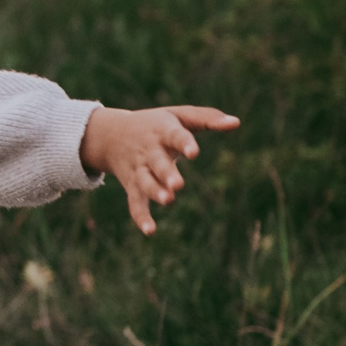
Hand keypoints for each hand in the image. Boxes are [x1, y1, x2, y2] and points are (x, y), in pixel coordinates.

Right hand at [79, 105, 238, 234]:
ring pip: (145, 182)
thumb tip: (236, 123)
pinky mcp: (133, 186)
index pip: (174, 136)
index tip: (194, 153)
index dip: (184, 144)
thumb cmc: (155, 124)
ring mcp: (139, 170)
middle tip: (178, 184)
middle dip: (166, 173)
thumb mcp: (178, 115)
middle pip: (157, 162)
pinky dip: (141, 216)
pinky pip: (135, 203)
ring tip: (168, 200)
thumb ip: (207, 118)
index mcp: (162, 130)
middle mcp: (148, 151)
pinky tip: (150, 231)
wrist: (110, 135)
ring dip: (155, 192)